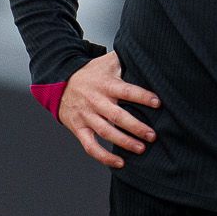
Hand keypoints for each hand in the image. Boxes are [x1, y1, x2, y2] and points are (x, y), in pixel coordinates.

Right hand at [57, 52, 159, 167]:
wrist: (58, 83)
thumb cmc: (89, 74)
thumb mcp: (106, 62)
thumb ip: (126, 59)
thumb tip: (148, 52)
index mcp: (105, 84)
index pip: (126, 91)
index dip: (142, 97)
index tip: (157, 103)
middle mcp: (96, 101)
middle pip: (117, 116)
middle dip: (136, 127)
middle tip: (152, 135)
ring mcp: (86, 116)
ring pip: (106, 132)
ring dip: (124, 142)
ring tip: (141, 149)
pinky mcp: (79, 128)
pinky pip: (91, 146)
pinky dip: (104, 157)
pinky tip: (120, 163)